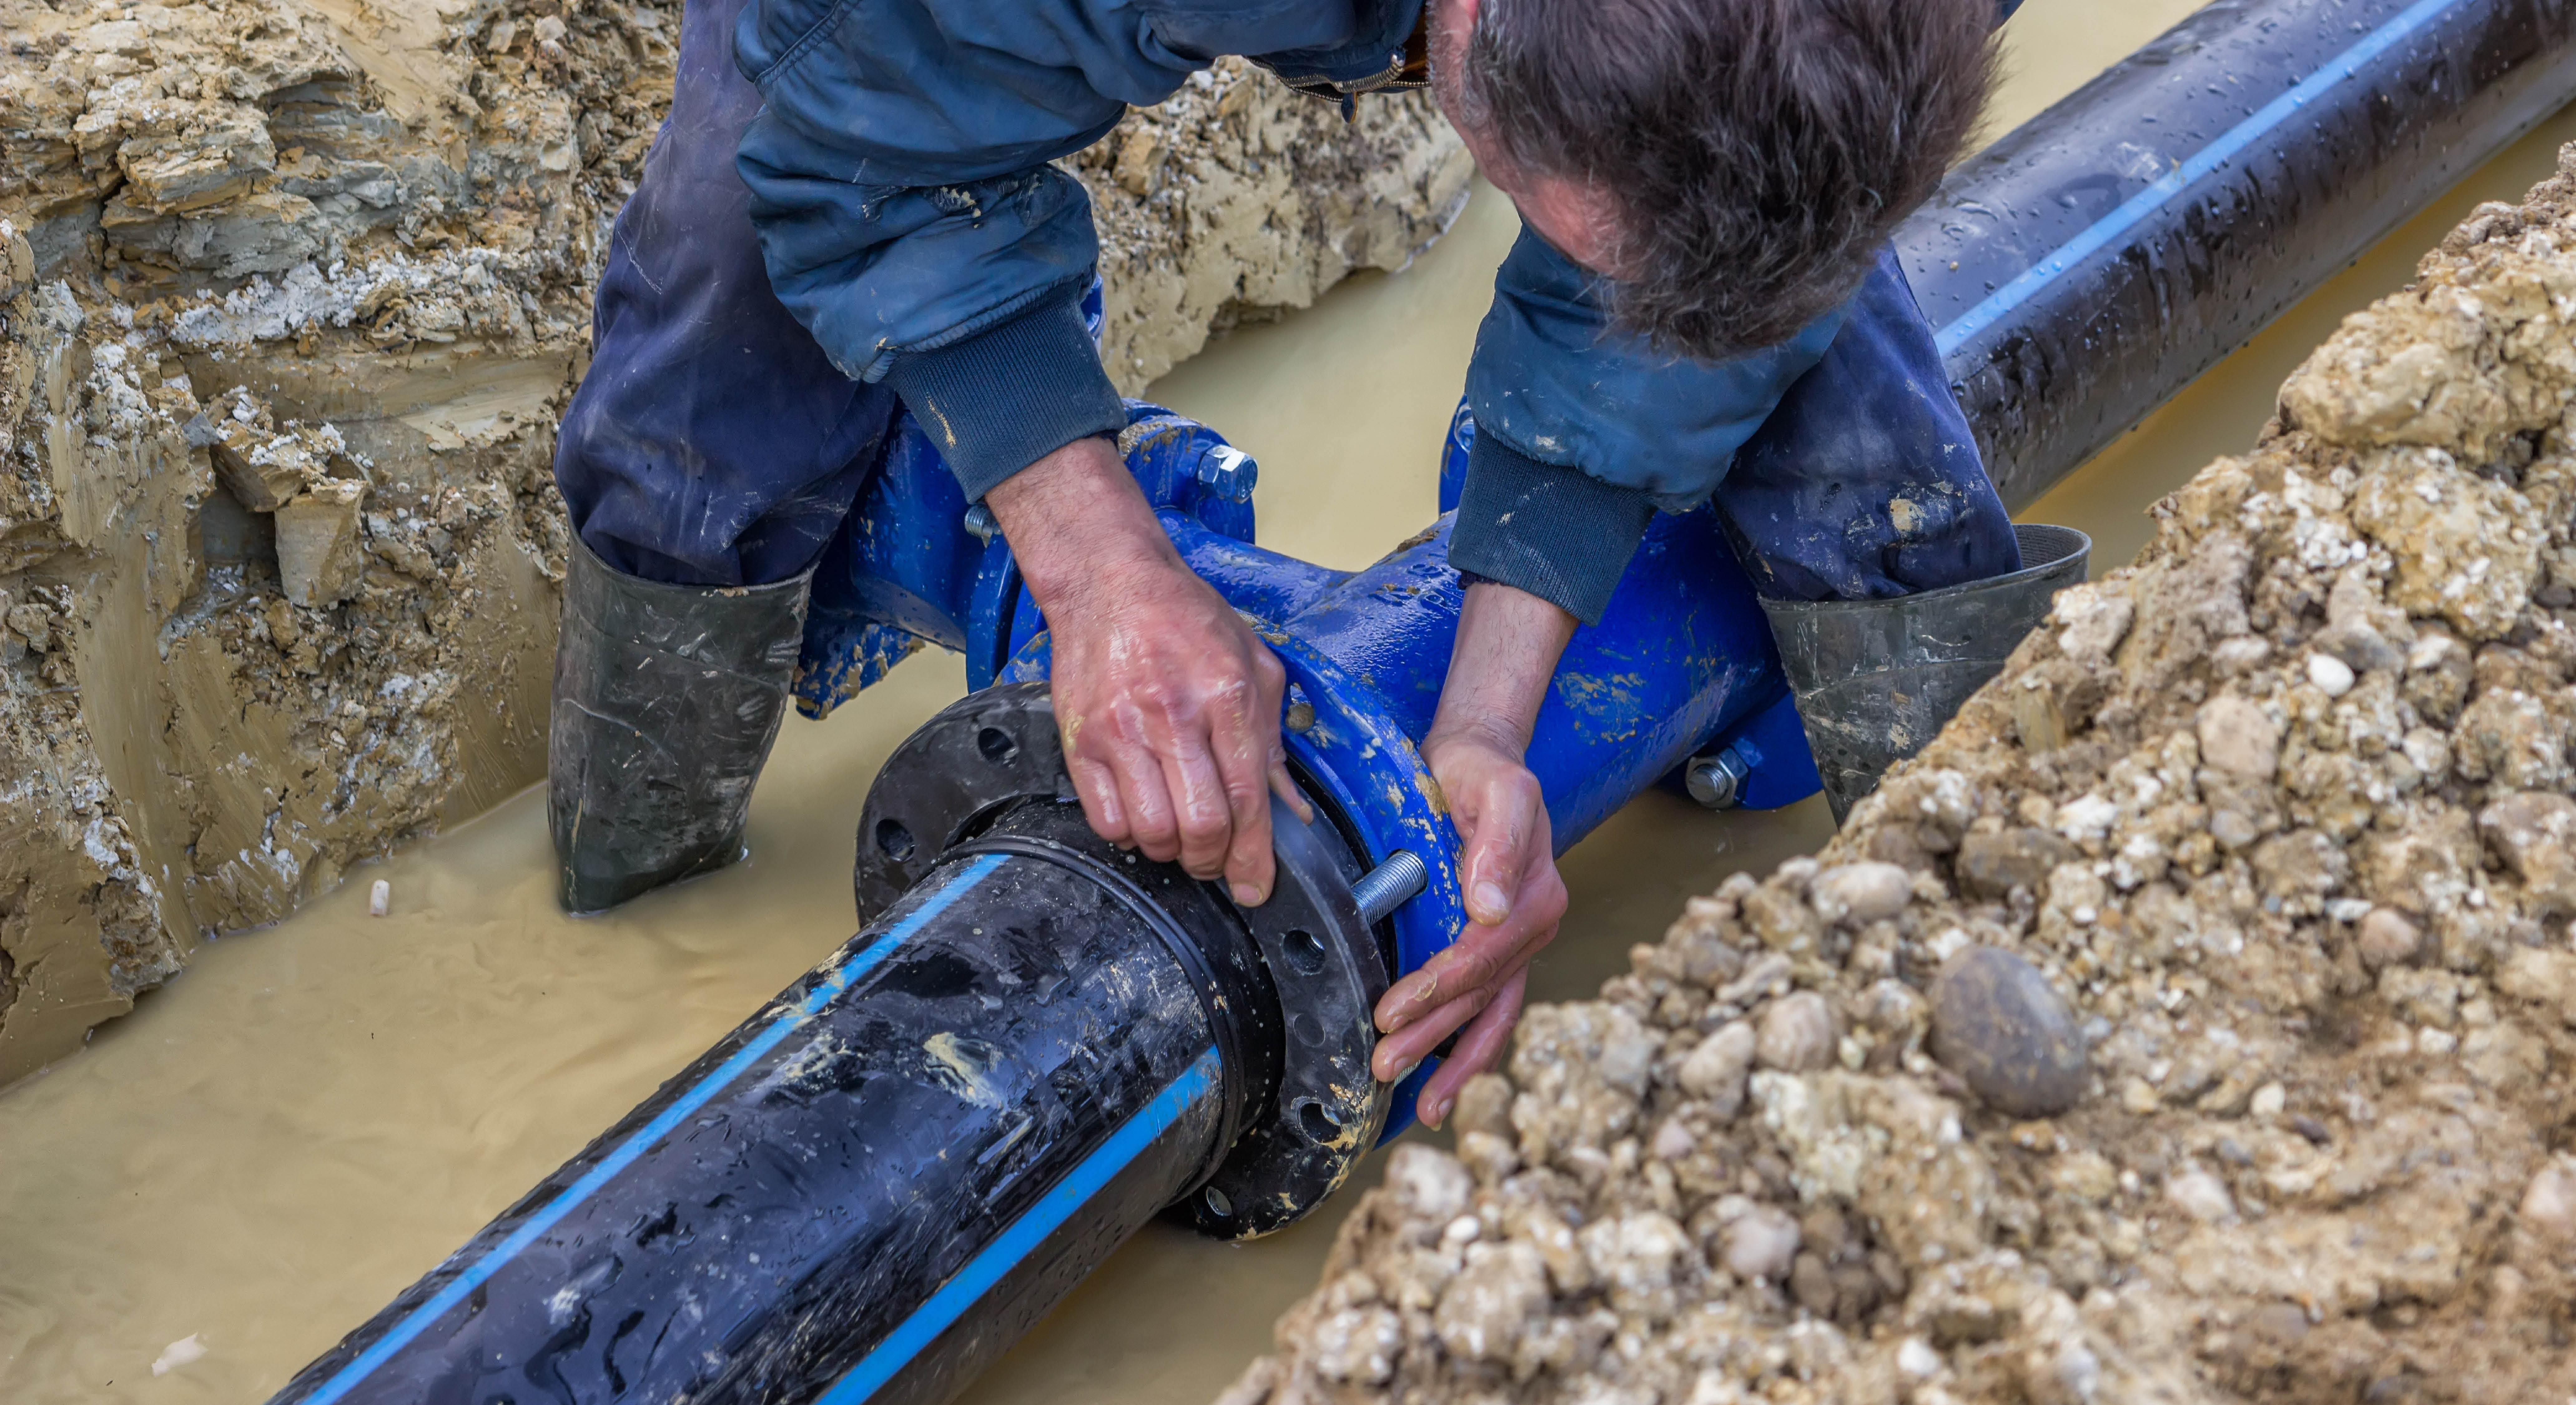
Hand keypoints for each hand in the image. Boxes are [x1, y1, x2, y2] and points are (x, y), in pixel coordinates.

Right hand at [986, 436, 1305, 903]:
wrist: (1109, 582)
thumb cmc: (1187, 620)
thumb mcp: (1253, 664)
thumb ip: (1273, 739)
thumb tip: (1292, 811)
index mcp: (1225, 695)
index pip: (1247, 799)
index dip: (1254, 856)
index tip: (1256, 887)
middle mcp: (1173, 715)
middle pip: (1202, 826)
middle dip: (1215, 862)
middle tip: (1216, 862)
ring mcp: (1120, 730)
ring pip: (1153, 832)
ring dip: (1172, 852)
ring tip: (1180, 837)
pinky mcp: (1079, 740)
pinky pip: (1106, 820)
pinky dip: (1129, 835)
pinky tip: (1142, 816)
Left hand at [1369, 581, 1577, 1127]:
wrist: (1480, 760)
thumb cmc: (1482, 772)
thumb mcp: (1498, 789)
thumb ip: (1499, 844)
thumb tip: (1492, 909)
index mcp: (1535, 899)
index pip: (1481, 958)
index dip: (1437, 990)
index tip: (1390, 1013)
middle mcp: (1532, 928)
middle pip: (1480, 996)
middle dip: (1432, 1037)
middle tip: (1383, 1066)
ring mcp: (1517, 945)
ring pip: (1488, 1015)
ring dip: (1453, 1061)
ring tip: (1422, 1106)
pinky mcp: (1497, 950)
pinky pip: (1488, 1009)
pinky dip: (1467, 1049)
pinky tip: (1440, 1083)